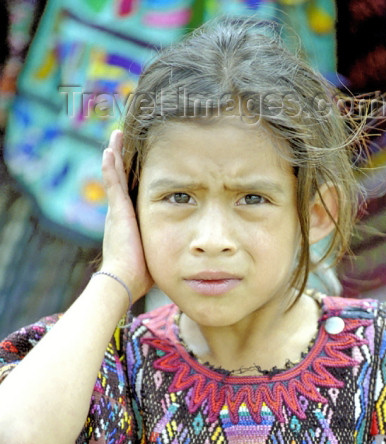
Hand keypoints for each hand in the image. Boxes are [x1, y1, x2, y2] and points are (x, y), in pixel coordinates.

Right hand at [101, 129, 153, 301]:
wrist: (125, 279)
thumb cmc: (142, 274)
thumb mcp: (159, 253)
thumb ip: (169, 246)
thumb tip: (189, 253)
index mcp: (130, 222)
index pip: (133, 194)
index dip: (134, 178)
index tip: (141, 164)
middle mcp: (120, 213)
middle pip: (122, 179)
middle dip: (123, 159)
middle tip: (123, 140)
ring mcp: (117, 210)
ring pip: (115, 174)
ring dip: (116, 154)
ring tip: (117, 135)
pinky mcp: (116, 210)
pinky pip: (112, 181)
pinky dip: (110, 165)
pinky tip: (109, 148)